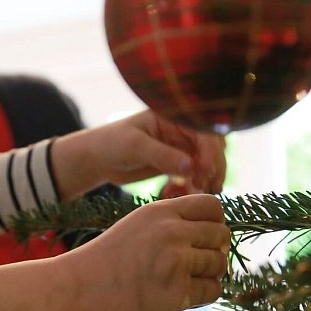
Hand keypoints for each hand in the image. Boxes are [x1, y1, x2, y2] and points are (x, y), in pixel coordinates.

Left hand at [52, 111, 225, 198]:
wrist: (97, 160)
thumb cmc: (111, 144)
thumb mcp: (135, 146)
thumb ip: (162, 155)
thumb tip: (191, 166)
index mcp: (174, 115)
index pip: (204, 130)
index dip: (210, 150)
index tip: (205, 171)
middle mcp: (182, 129)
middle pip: (212, 147)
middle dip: (213, 167)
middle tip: (204, 187)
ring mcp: (181, 147)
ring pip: (206, 163)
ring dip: (207, 179)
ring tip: (197, 194)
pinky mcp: (177, 165)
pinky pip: (195, 176)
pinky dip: (194, 186)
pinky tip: (183, 195)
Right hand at [55, 193, 229, 310]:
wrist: (72, 291)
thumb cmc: (104, 261)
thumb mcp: (137, 226)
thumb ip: (172, 222)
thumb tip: (217, 231)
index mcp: (161, 211)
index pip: (213, 206)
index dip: (214, 222)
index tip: (203, 238)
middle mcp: (171, 232)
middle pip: (221, 236)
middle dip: (213, 251)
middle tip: (193, 265)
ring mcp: (175, 263)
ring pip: (219, 264)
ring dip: (207, 275)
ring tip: (181, 281)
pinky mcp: (176, 294)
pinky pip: (212, 291)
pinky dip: (201, 295)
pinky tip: (178, 296)